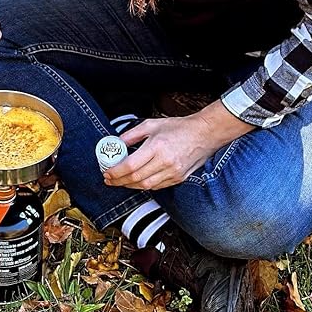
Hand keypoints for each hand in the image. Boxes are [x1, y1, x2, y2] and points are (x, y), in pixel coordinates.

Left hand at [104, 101, 253, 190]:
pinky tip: (138, 181)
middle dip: (119, 181)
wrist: (205, 134)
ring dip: (130, 185)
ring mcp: (173, 172)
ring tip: (121, 181)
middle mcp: (165, 162)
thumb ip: (132, 135)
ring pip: (146, 186)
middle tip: (109, 179)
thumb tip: (116, 143)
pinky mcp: (178, 178)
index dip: (116, 172)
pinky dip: (145, 185)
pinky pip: (157, 186)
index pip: (131, 166)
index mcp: (157, 147)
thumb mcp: (151, 125)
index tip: (107, 173)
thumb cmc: (180, 127)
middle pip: (136, 179)